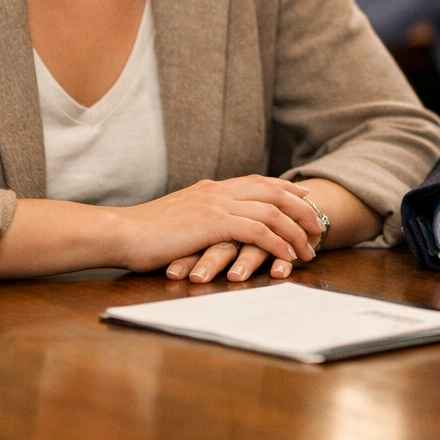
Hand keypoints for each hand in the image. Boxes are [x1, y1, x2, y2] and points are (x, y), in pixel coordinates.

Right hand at [115, 175, 325, 282]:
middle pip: (273, 192)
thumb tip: (211, 225)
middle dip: (301, 209)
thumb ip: (199, 216)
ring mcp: (216, 204)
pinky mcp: (213, 223)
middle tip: (319, 226)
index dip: (284, 189)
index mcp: (211, 187)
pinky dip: (277, 243)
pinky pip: (258, 231)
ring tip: (309, 249)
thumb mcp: (178, 218)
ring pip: (271, 212)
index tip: (304, 197)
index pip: (258, 182)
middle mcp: (218, 190)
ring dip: (294, 231)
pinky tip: (287, 257)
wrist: (121, 232)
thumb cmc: (143, 233)